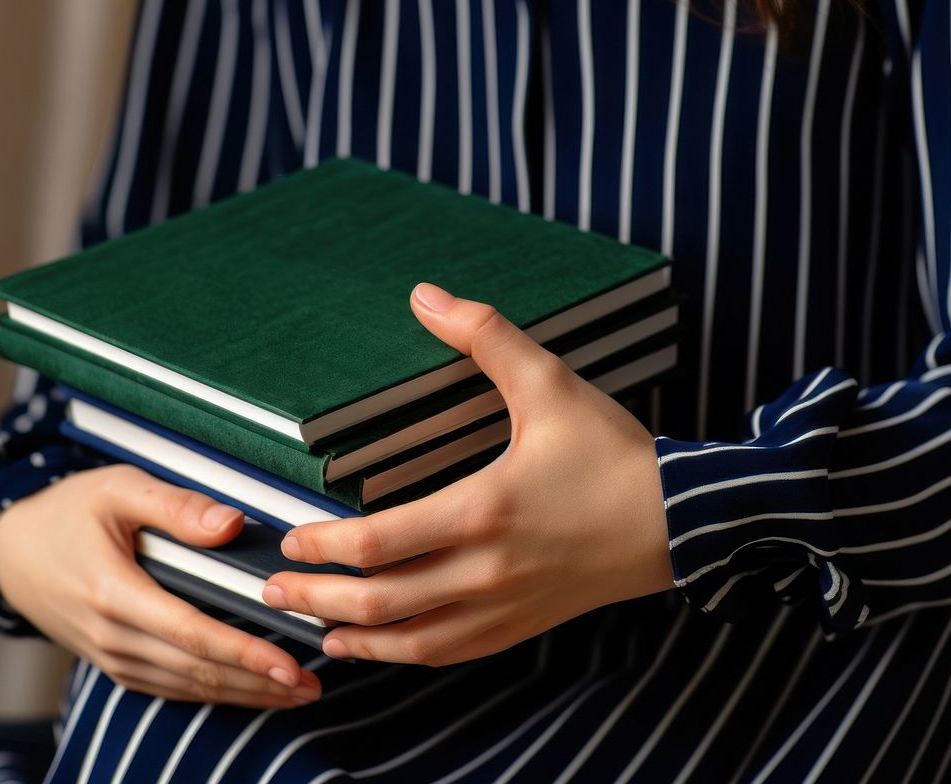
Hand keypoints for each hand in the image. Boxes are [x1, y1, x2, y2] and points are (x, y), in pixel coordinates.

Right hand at [0, 464, 321, 705]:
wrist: (15, 551)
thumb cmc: (70, 513)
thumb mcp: (120, 488)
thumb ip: (177, 506)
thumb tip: (231, 525)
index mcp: (115, 591)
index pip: (191, 632)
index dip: (243, 651)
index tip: (287, 663)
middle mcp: (113, 634)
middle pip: (196, 668)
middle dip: (257, 682)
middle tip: (309, 685)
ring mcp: (113, 655)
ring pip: (187, 684)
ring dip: (242, 693)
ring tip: (294, 694)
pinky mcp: (116, 662)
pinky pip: (169, 686)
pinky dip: (212, 692)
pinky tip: (248, 692)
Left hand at [262, 283, 673, 665]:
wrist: (680, 520)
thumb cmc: (613, 452)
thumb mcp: (550, 383)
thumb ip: (485, 335)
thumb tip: (425, 295)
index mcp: (484, 510)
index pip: (380, 542)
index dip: (326, 544)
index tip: (291, 537)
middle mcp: (488, 570)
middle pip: (381, 600)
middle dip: (317, 597)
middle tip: (270, 588)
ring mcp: (505, 606)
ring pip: (410, 639)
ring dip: (352, 634)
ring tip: (309, 628)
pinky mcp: (522, 624)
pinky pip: (450, 652)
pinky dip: (403, 655)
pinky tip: (376, 648)